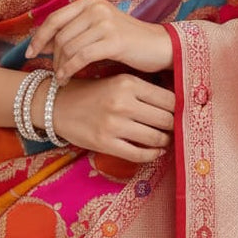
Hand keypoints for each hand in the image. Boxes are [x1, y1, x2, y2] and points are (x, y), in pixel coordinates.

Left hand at [25, 0, 173, 82]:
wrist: (160, 46)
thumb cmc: (128, 40)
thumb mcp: (100, 27)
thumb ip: (76, 30)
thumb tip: (45, 43)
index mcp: (90, 1)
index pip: (54, 18)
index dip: (39, 37)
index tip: (30, 53)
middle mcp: (96, 7)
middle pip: (60, 35)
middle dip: (52, 56)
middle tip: (52, 72)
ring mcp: (105, 22)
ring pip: (68, 48)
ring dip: (60, 66)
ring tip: (61, 78)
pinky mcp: (113, 40)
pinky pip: (81, 57)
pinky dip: (69, 70)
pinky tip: (66, 79)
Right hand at [47, 74, 174, 162]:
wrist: (57, 105)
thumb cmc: (92, 92)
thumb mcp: (117, 81)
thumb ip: (143, 90)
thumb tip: (176, 104)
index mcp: (128, 83)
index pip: (169, 99)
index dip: (178, 108)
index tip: (179, 113)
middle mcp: (123, 102)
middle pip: (166, 120)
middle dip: (173, 126)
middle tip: (172, 128)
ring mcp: (114, 124)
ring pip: (156, 138)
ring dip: (164, 141)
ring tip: (163, 139)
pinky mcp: (105, 143)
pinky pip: (139, 155)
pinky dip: (152, 155)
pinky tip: (154, 151)